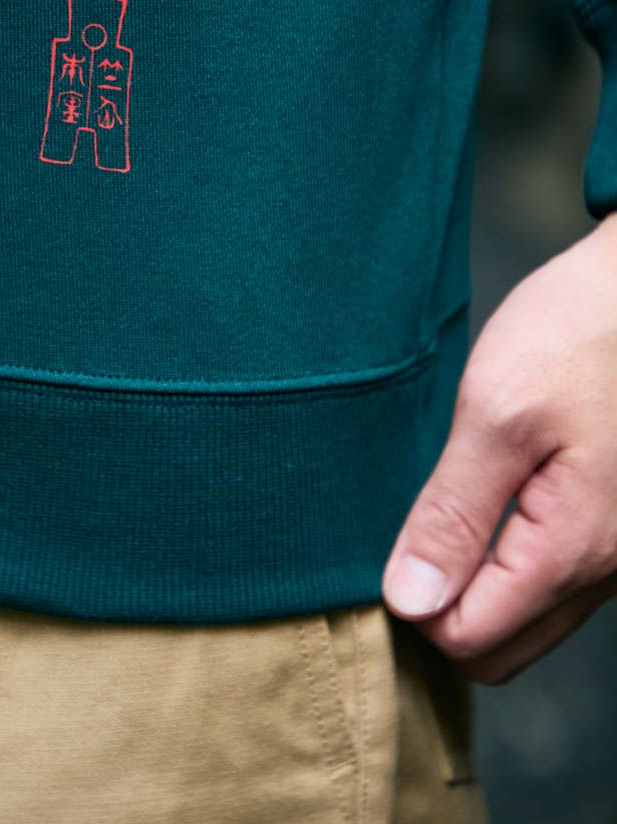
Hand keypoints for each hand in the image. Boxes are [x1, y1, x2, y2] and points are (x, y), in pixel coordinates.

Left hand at [381, 213, 616, 683]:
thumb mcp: (497, 415)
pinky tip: (485, 508)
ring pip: (532, 618)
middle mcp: (608, 568)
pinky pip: (556, 580)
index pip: (471, 640)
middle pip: (503, 647)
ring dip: (476, 589)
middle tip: (407, 540)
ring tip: (442, 518)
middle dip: (443, 612)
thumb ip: (454, 515)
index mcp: (573, 549)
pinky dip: (509, 564)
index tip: (389, 549)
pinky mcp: (615, 522)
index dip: (415, 608)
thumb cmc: (577, 335)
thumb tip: (410, 600)